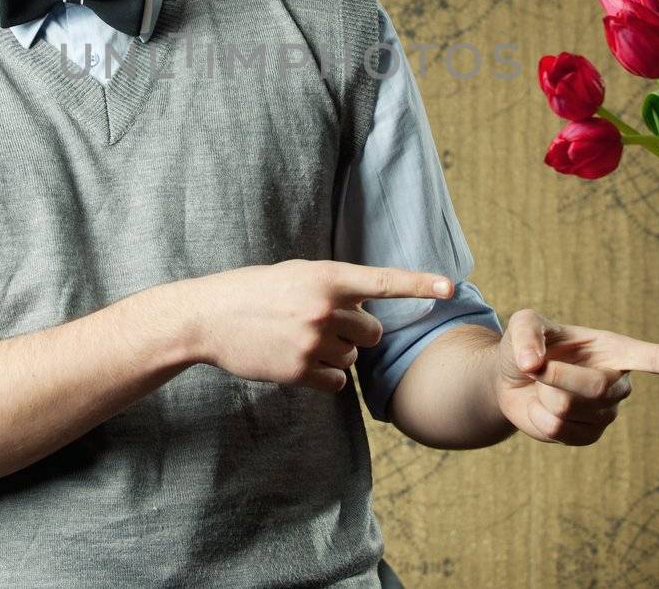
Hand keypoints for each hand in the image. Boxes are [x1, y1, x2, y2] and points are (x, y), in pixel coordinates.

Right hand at [188, 260, 452, 392]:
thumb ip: (334, 288)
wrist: (208, 317)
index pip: (383, 281)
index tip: (451, 288)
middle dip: (356, 334)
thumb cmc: (255, 292)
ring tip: (299, 340)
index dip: (420, 284)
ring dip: (335, 355)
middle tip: (321, 326)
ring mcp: (312, 340)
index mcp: (325, 276)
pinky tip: (298, 363)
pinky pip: (338, 383)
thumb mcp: (296, 276)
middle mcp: (323, 307)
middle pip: (373, 333)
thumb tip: (367, 311)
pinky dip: (325, 378)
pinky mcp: (299, 370)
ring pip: (353, 359)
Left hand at [493, 309, 658, 445]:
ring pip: (572, 410)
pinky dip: (538, 418)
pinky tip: (542, 406)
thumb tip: (533, 362)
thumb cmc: (527, 344)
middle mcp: (617, 381)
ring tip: (543, 384)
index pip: (654, 358)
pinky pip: (559, 431)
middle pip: (597, 388)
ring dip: (544, 395)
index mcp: (614, 349)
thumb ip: (526, 335)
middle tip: (535, 366)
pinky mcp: (587, 436)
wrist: (511, 379)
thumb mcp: (523, 325)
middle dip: (559, 377)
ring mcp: (605, 412)